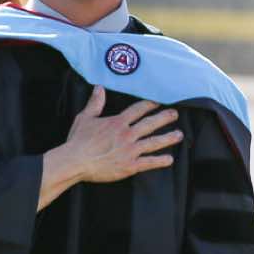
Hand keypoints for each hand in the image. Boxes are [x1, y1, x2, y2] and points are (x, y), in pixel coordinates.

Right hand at [59, 88, 181, 184]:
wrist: (75, 161)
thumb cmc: (78, 141)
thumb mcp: (85, 118)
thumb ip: (95, 103)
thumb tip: (99, 88)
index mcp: (118, 122)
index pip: (138, 110)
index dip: (150, 104)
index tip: (158, 102)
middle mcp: (127, 134)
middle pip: (151, 123)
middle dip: (165, 117)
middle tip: (174, 114)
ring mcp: (130, 150)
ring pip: (154, 142)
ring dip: (168, 138)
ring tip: (178, 135)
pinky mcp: (130, 165)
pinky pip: (149, 162)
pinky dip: (160, 161)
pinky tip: (169, 159)